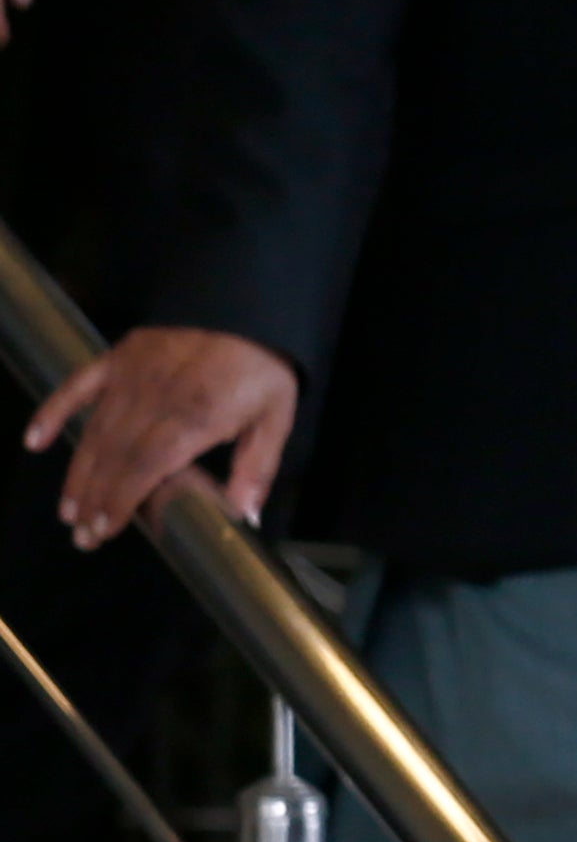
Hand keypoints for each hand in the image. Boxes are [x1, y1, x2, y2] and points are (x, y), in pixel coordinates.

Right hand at [21, 326, 298, 544]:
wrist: (246, 307)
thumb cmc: (263, 368)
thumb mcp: (276, 418)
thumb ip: (257, 468)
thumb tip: (244, 517)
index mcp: (193, 418)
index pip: (145, 468)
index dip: (120, 500)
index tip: (104, 529)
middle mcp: (153, 399)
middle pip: (114, 457)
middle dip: (95, 499)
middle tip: (82, 535)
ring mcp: (129, 376)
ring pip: (94, 432)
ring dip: (78, 473)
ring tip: (68, 509)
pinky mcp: (117, 357)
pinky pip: (78, 386)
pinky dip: (53, 412)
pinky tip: (34, 441)